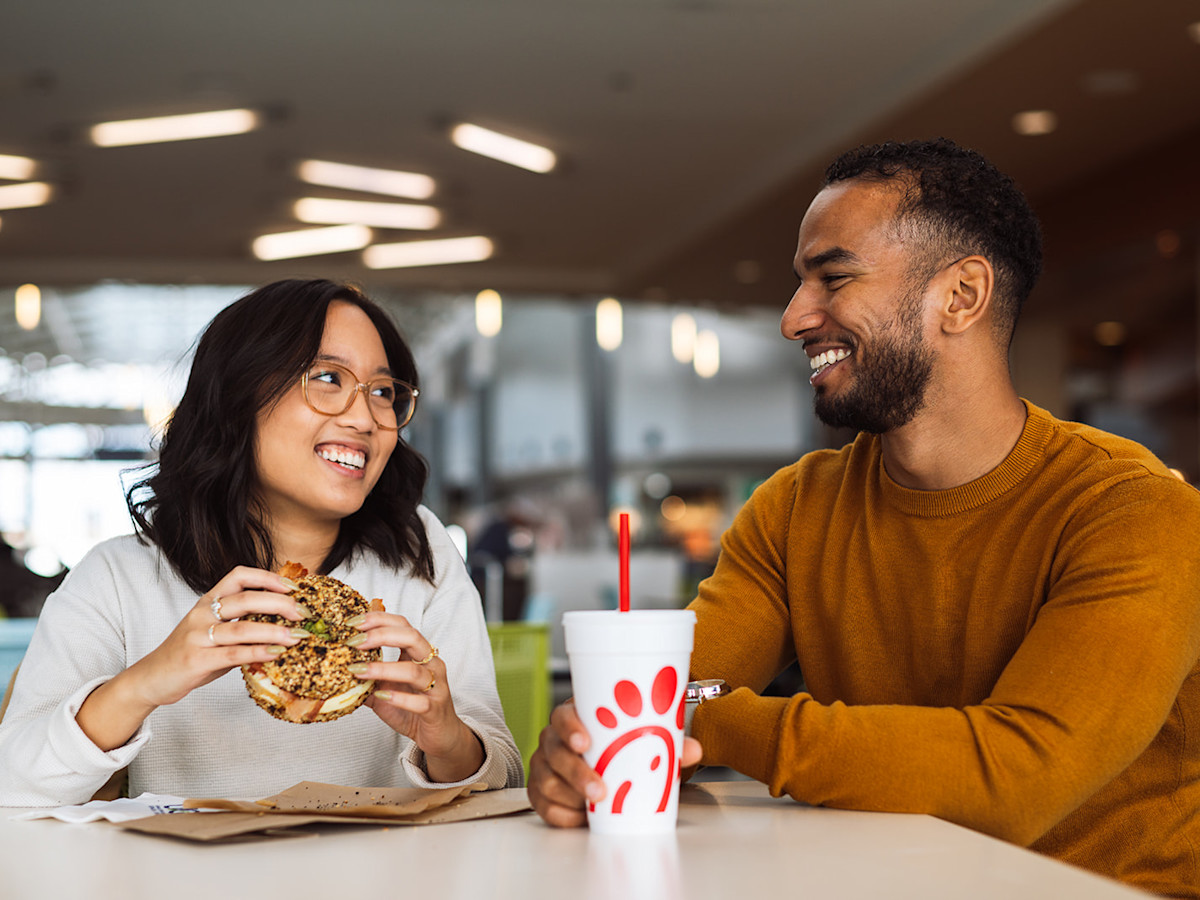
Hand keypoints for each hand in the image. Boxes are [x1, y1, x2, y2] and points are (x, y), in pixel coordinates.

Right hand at [77, 567, 308, 750]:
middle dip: (280, 603)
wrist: (151, 678)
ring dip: (274, 631)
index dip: (267, 577)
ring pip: (243, 627)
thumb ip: (242, 623)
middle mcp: (202, 613)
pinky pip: (234, 653)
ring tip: (297, 636)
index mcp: (208, 601)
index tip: (293, 587)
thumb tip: (285, 621)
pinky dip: (259, 652)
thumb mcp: (214, 631)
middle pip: (246, 598)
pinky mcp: (196, 659)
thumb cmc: (190, 653)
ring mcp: (198, 635)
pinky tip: (277, 654)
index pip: (239, 575)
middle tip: (303, 613)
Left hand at [350, 612, 483, 782]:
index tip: (353, 622)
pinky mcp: (435, 709)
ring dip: (383, 669)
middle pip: (412, 637)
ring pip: (414, 670)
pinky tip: (381, 697)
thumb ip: (367, 680)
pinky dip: (399, 698)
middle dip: (381, 635)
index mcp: (418, 654)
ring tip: (358, 671)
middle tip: (355, 641)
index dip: (379, 619)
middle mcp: (431, 664)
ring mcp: (436, 686)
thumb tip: (336, 672)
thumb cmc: (414, 709)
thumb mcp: (386, 690)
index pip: (402, 625)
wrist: (439, 735)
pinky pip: (419, 702)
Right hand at [527, 699, 703, 826]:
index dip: (570, 728)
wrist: (605, 763)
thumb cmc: (617, 744)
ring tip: (593, 807)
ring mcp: (544, 766)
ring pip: (547, 781)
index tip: (585, 743)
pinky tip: (581, 817)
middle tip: (600, 790)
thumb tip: (694, 749)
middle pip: (554, 752)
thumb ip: (668, 743)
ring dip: (570, 796)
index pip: (562, 716)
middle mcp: (553, 740)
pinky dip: (562, 814)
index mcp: (574, 718)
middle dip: (576, 772)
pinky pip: (544, 806)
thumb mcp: (641, 740)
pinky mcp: (541, 792)